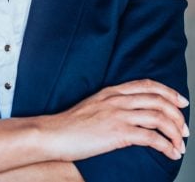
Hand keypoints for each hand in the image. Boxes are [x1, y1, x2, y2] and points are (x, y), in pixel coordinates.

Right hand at [40, 79, 188, 161]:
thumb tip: (130, 113)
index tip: (181, 102)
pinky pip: (151, 137)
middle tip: (184, 129)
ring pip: (158, 117)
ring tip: (180, 145)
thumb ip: (112, 104)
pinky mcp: (118, 133)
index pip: (147, 85)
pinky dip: (166, 145)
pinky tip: (171, 153)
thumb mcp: (94, 105)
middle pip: (157, 100)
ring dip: (174, 132)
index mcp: (112, 91)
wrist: (56, 133)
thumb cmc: (72, 124)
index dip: (168, 91)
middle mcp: (117, 99)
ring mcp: (118, 115)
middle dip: (176, 115)